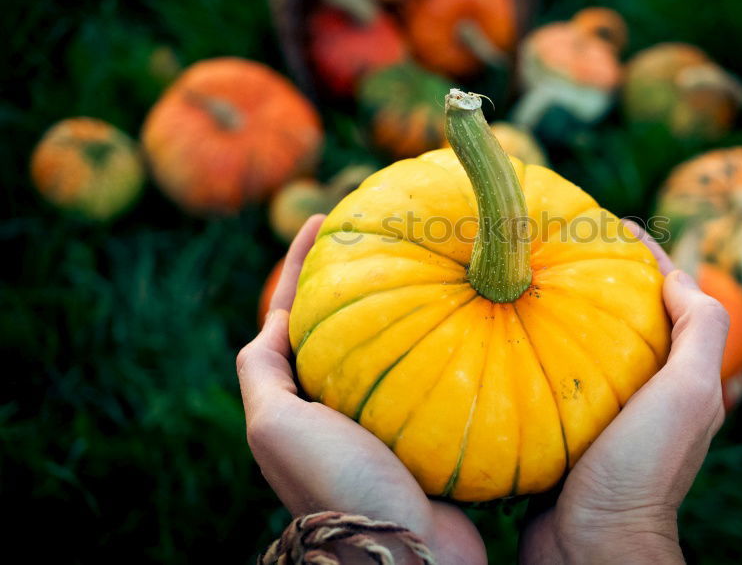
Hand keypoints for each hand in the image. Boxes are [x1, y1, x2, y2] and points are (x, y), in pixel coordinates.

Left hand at [237, 215, 485, 564]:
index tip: (326, 218)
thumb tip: (271, 324)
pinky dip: (444, 343)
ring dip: (404, 305)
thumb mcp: (275, 426)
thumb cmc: (336, 488)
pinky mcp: (424, 435)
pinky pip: (433, 375)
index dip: (300, 264)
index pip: (287, 318)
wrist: (404, 554)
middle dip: (356, 278)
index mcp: (292, 405)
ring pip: (388, 347)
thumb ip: (261, 373)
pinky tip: (472, 320)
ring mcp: (381, 422)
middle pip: (340, 326)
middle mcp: (333, 410)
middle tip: (385, 233)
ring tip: (432, 262)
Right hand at [520, 220, 728, 563]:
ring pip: (585, 346)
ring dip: (561, 311)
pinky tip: (502, 335)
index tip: (610, 221)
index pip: (672, 297)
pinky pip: (549, 381)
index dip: (647, 255)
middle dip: (600, 275)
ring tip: (525, 278)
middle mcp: (648, 394)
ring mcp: (605, 415)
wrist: (592, 548)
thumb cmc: (642, 470)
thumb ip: (700, 331)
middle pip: (626, 316)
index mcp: (682, 379)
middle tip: (558, 243)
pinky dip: (532, 352)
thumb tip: (679, 277)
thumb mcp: (688, 394)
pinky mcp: (566, 434)